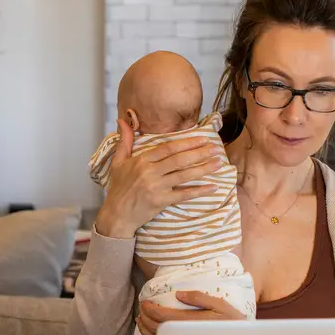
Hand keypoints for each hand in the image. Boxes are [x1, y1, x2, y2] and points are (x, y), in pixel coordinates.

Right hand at [94, 119, 224, 239]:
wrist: (116, 214)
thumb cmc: (118, 187)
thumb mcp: (118, 162)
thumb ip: (124, 140)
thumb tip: (122, 120)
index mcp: (141, 161)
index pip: (167, 148)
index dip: (186, 142)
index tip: (201, 138)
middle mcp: (150, 172)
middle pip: (179, 160)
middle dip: (199, 153)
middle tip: (215, 148)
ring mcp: (156, 188)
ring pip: (183, 175)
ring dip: (203, 169)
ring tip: (218, 163)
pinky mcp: (161, 201)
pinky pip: (183, 195)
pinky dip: (199, 191)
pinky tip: (212, 187)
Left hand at [135, 291, 247, 334]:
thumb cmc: (231, 323)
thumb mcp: (220, 305)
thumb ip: (199, 298)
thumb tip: (179, 295)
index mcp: (192, 322)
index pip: (163, 317)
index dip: (151, 309)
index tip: (145, 302)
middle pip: (156, 328)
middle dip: (145, 317)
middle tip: (142, 308)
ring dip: (144, 329)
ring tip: (140, 319)